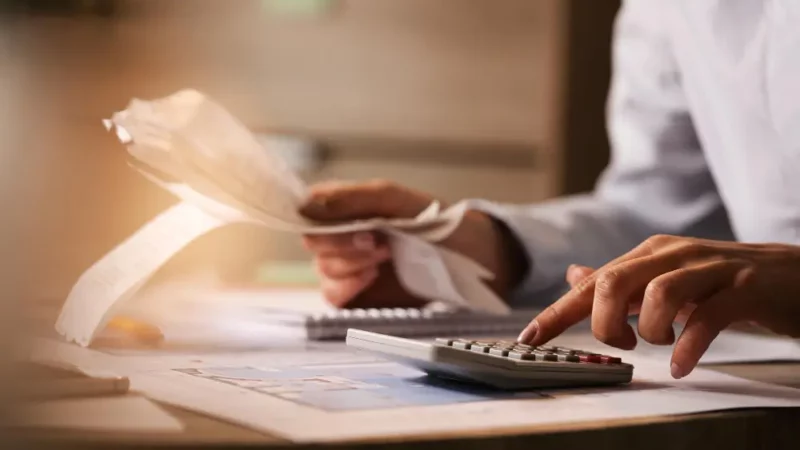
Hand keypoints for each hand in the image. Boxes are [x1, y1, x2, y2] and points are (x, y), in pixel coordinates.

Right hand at [298, 180, 525, 307]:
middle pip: (313, 244)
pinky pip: (335, 297)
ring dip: (349, 265)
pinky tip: (371, 278)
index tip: (352, 223)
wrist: (471, 257)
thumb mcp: (395, 200)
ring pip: (323, 271)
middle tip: (378, 243)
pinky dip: (348, 288)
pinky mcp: (359, 297)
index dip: (321, 220)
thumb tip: (307, 204)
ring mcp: (350, 268)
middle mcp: (342, 237)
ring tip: (382, 259)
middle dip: (342, 244)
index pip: (308, 212)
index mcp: (345, 209)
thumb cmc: (435, 222)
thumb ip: (352, 199)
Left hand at [517, 235, 799, 377]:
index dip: (557, 312)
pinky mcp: (743, 288)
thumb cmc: (723, 282)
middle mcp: (673, 254)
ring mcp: (710, 268)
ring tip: (658, 347)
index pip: (593, 282)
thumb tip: (574, 276)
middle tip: (619, 344)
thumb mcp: (665, 277)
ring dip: (651, 331)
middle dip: (603, 321)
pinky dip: (688, 346)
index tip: (529, 339)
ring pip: (659, 294)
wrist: (794, 275)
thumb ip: (621, 280)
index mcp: (649, 254)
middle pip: (616, 280)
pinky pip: (707, 317)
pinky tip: (681, 364)